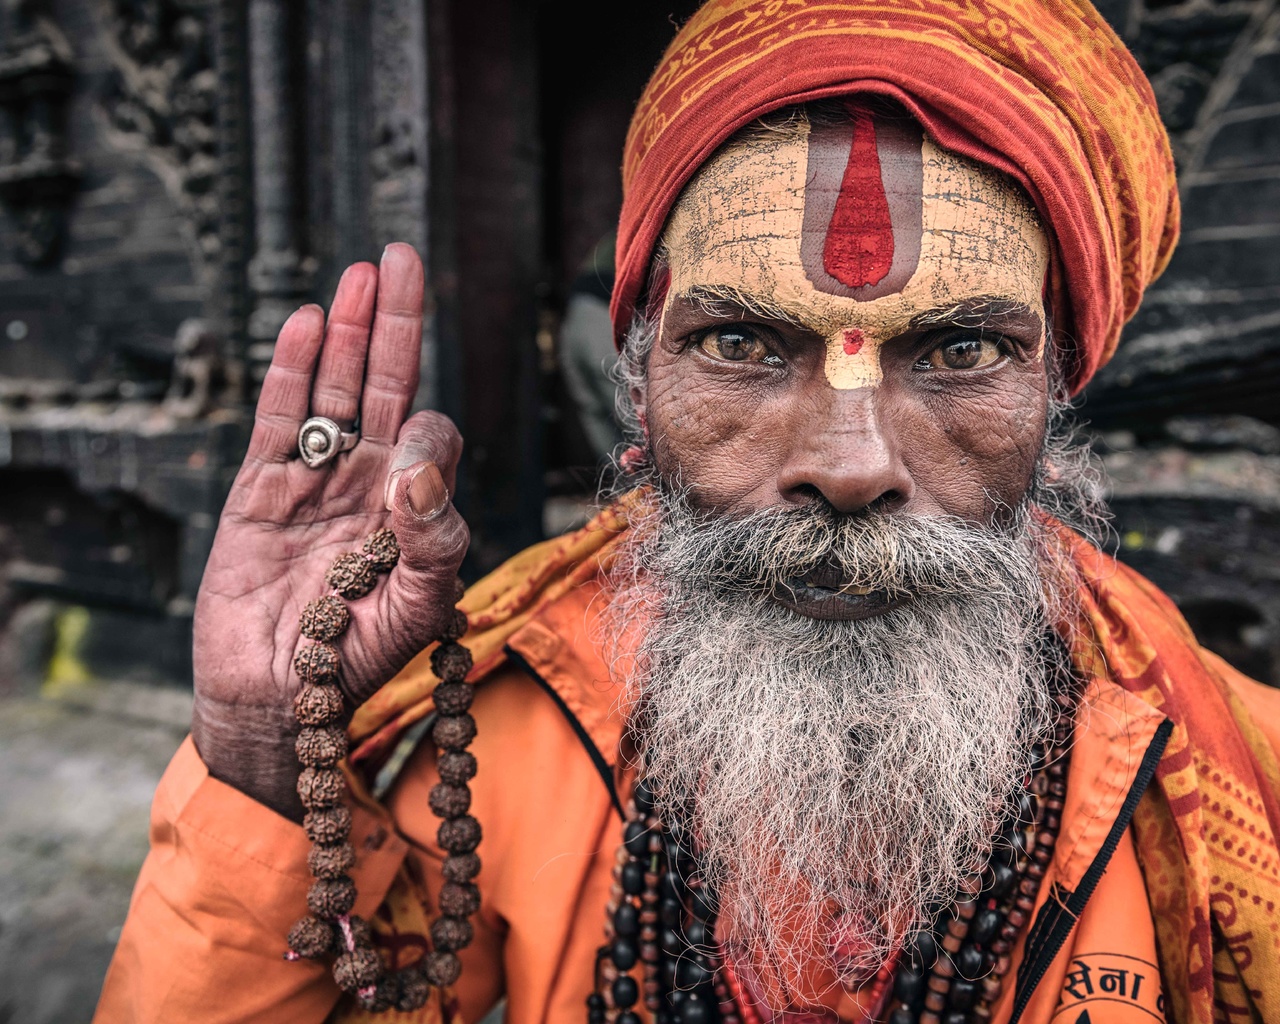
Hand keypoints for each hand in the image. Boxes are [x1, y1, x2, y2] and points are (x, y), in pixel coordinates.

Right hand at [190, 244, 468, 819]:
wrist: (281, 698)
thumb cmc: (360, 658)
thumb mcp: (421, 605)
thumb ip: (435, 536)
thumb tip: (418, 462)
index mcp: (414, 507)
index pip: (433, 436)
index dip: (428, 433)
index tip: (407, 467)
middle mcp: (368, 482)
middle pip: (384, 384)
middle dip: (394, 323)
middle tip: (400, 258)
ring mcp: (315, 480)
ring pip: (332, 390)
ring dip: (346, 332)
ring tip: (359, 275)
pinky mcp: (263, 490)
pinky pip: (281, 419)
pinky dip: (291, 371)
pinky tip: (305, 322)